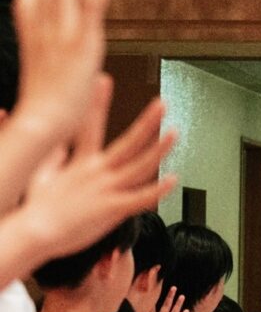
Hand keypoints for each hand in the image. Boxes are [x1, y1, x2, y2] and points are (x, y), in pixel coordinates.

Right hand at [12, 0, 116, 148]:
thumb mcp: (39, 85)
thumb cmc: (41, 115)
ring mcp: (62, 36)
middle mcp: (44, 34)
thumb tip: (49, 65)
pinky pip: (90, 9)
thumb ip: (45, 69)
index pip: (27, 5)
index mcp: (31, 43)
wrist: (44, 121)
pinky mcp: (82, 43)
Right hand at [20, 76, 177, 261]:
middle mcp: (97, 172)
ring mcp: (106, 189)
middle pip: (128, 142)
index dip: (97, 102)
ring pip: (140, 166)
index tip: (104, 79)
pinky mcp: (112, 208)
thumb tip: (52, 144)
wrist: (33, 232)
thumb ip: (52, 158)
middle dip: (147, 122)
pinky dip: (158, 189)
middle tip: (162, 104)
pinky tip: (174, 179)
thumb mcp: (41, 176)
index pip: (91, 125)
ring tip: (175, 133)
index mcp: (81, 163)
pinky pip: (140, 198)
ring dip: (159, 149)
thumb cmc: (37, 209)